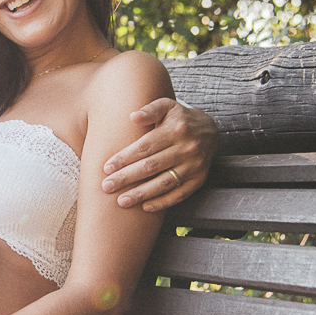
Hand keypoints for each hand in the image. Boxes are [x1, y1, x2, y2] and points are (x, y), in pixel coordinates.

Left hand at [102, 98, 218, 211]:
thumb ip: (150, 110)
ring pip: (164, 183)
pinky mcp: (199, 180)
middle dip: (127, 178)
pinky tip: (144, 207)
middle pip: (152, 166)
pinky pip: (179, 194)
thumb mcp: (167, 106)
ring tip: (121, 201)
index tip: (107, 168)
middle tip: (106, 186)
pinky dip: (162, 202)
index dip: (125, 158)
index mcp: (176, 130)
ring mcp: (194, 166)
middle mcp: (187, 149)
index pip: (145, 147)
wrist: (209, 131)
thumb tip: (133, 116)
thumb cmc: (178, 118)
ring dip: (141, 194)